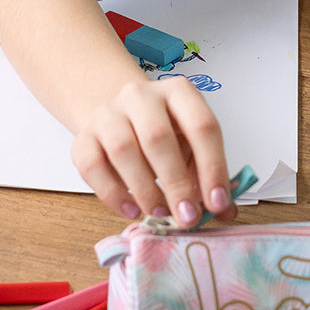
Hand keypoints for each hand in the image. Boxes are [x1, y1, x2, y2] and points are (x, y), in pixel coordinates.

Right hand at [70, 74, 236, 229]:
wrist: (120, 115)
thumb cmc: (164, 133)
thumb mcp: (192, 144)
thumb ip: (208, 174)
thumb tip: (225, 211)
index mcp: (179, 92)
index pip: (201, 125)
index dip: (212, 167)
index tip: (217, 203)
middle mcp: (141, 96)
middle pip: (158, 137)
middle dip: (176, 183)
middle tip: (188, 217)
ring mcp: (108, 113)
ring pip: (122, 150)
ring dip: (145, 189)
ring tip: (161, 213)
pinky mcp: (84, 137)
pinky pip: (92, 166)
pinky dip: (112, 194)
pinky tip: (132, 210)